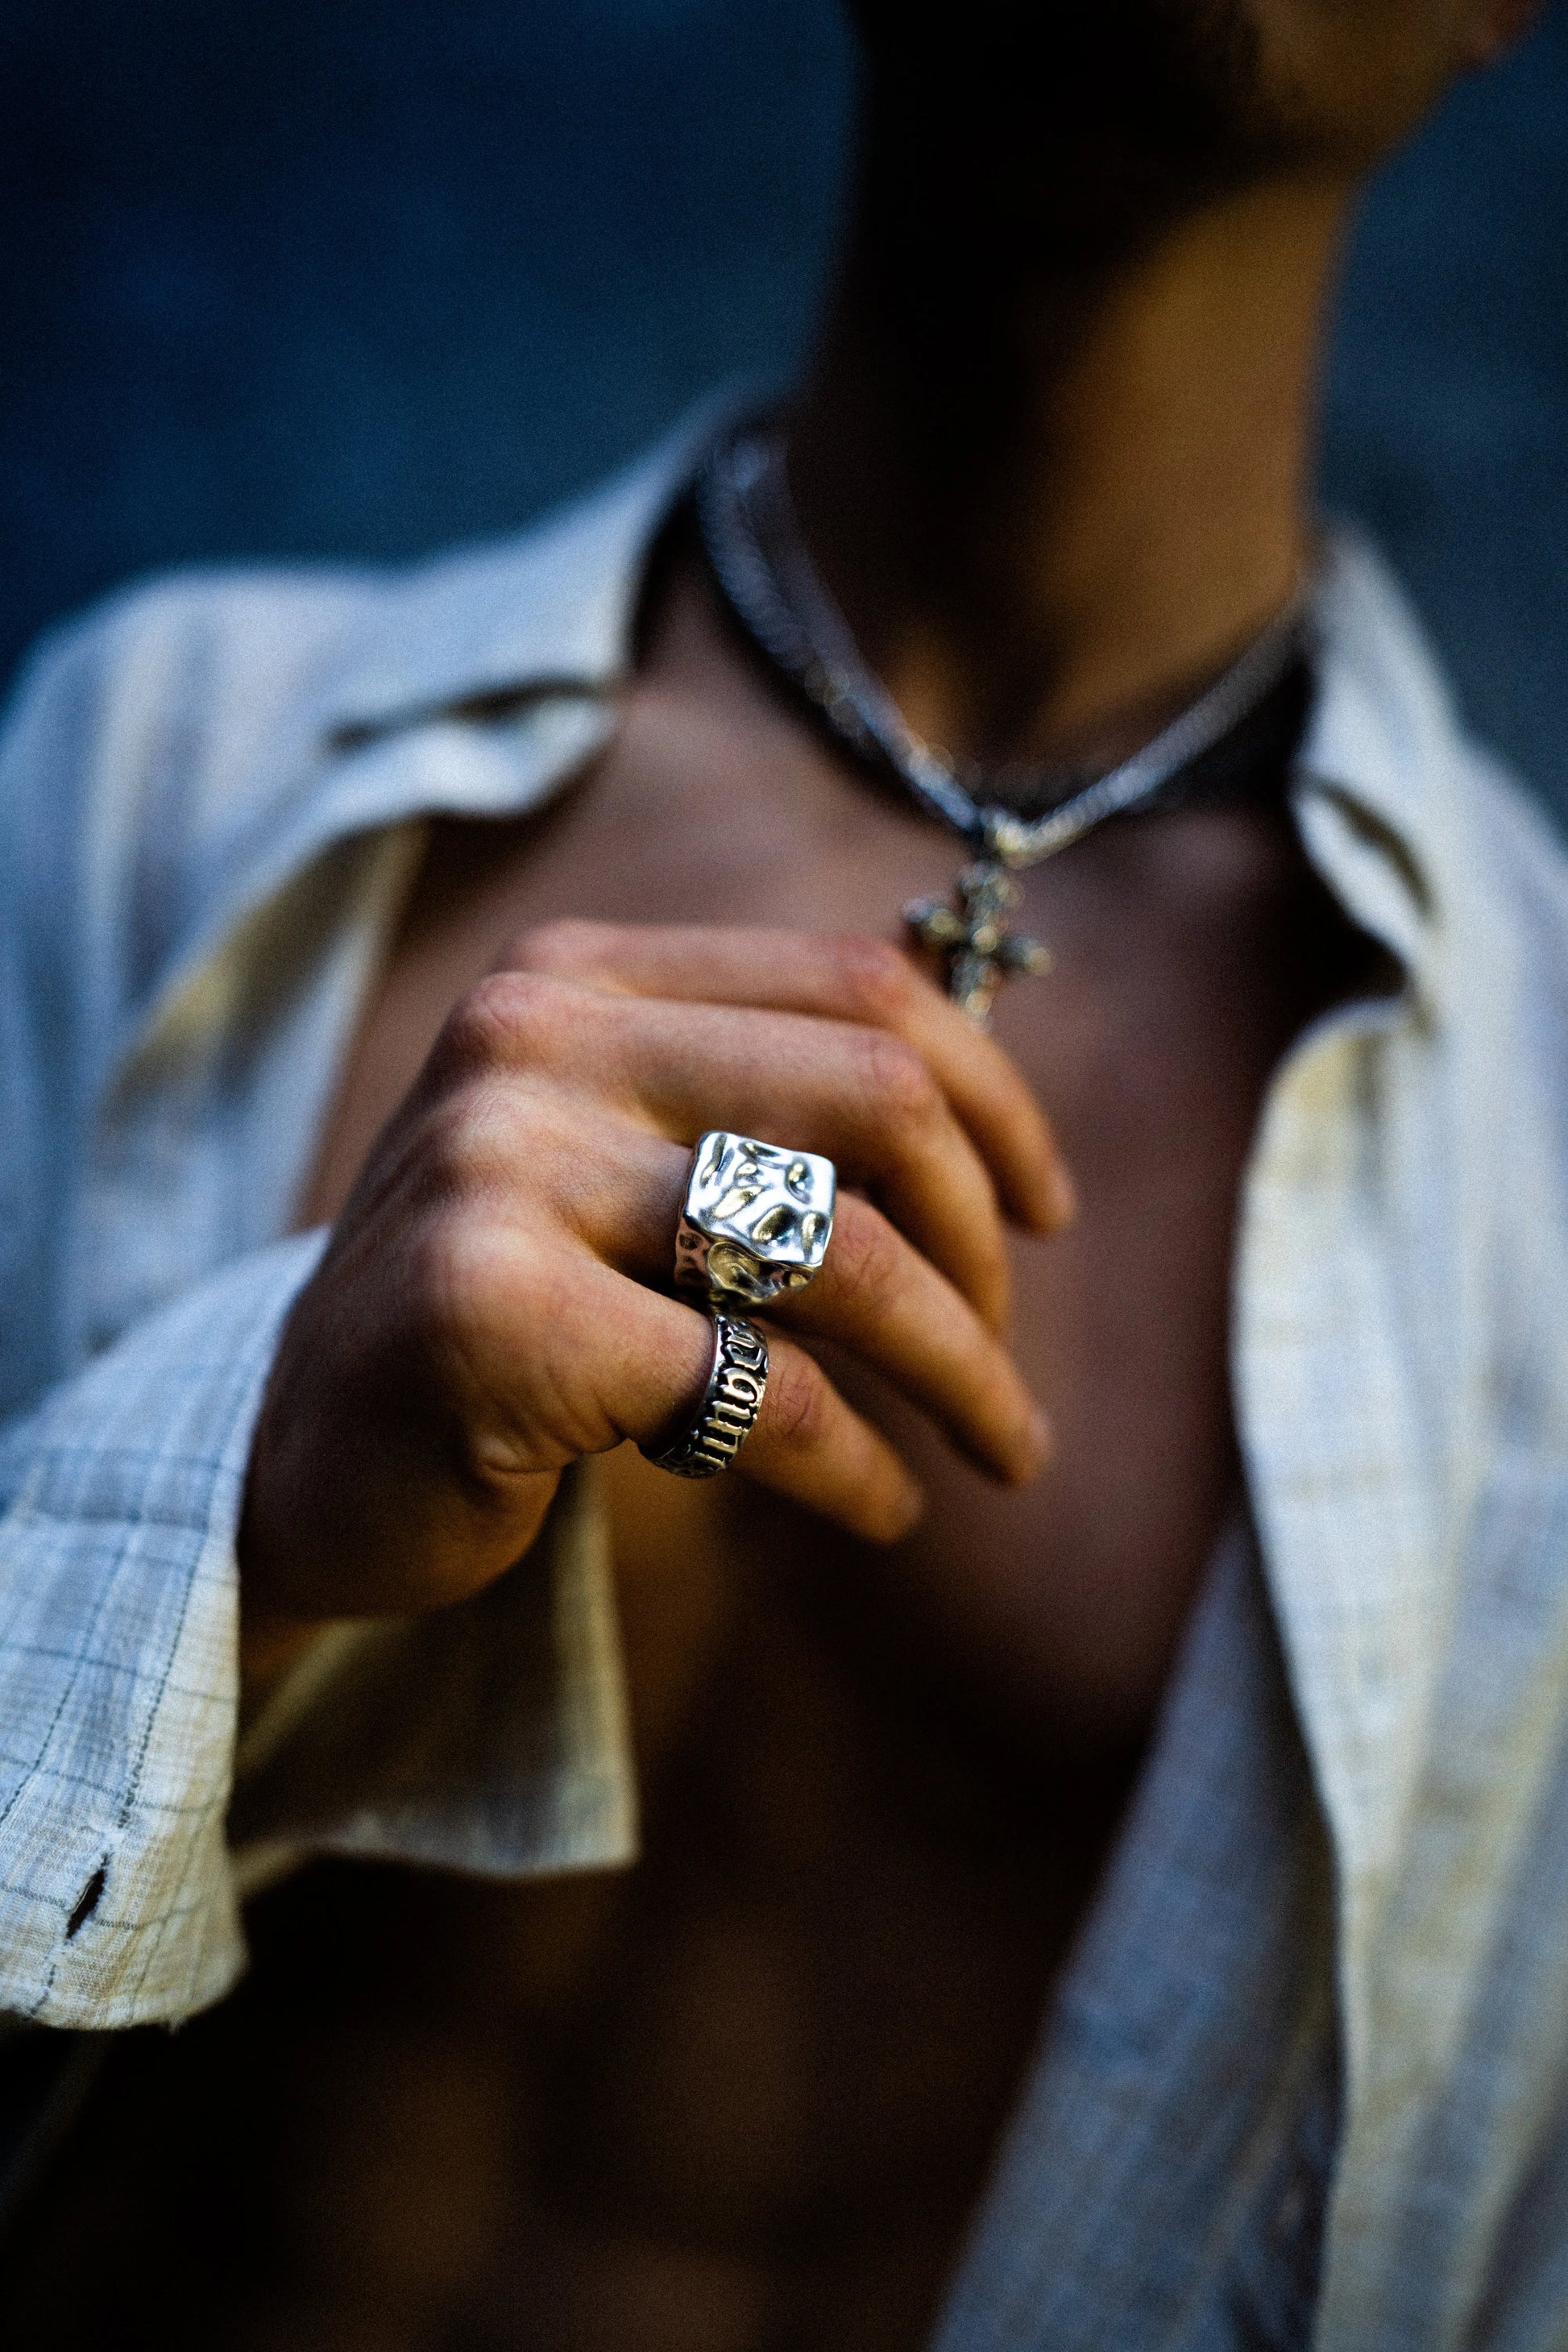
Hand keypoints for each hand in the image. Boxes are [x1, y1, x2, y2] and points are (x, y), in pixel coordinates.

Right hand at [239, 923, 1072, 1658]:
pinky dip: (860, 1467)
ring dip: (962, 1367)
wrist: (294, 1456)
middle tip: (1007, 1352)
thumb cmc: (499, 1311)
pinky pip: (762, 1392)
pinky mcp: (495, 1317)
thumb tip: (987, 1109)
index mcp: (578, 978)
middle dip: (983, 1243)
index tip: (1051, 1208)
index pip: (856, 983)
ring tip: (1003, 1449)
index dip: (995, 1096)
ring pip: (837, 1247)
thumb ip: (748, 1103)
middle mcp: (532, 1040)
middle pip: (875, 1096)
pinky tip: (887, 1509)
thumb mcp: (607, 1159)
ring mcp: (501, 1169)